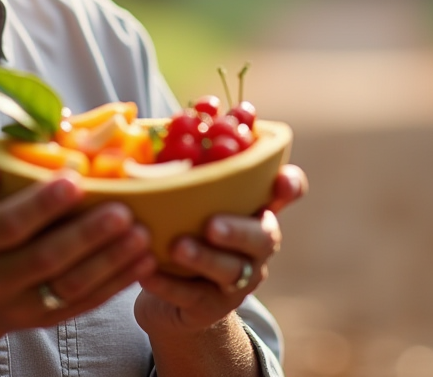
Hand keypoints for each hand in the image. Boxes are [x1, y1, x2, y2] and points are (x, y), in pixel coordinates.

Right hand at [0, 157, 156, 344]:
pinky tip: (143, 260)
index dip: (40, 205)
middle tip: (123, 210)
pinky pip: (86, 304)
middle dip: (86, 235)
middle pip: (44, 259)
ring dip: (110, 261)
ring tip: (141, 234)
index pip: (6, 226)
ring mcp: (21, 306)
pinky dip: (117, 283)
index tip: (75, 179)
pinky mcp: (46, 320)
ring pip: (71, 287)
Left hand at [134, 164, 307, 340]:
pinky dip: (169, 285)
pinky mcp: (211, 309)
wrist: (171, 299)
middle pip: (263, 237)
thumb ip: (181, 167)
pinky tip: (147, 274)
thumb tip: (142, 123)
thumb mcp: (187, 199)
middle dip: (239, 230)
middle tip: (211, 224)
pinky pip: (192, 297)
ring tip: (176, 247)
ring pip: (231, 271)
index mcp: (255, 209)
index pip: (287, 192)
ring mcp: (238, 281)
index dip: (289, 185)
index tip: (279, 178)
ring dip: (204, 258)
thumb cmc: (181, 231)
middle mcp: (256, 246)